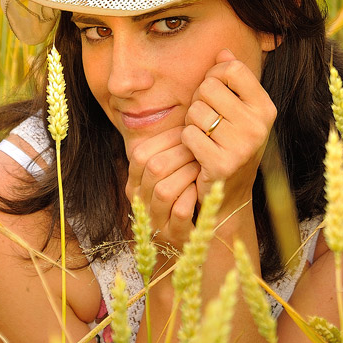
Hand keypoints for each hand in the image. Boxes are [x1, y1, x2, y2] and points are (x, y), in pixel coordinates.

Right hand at [125, 127, 199, 250]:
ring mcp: (155, 221)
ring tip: (202, 168)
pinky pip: (179, 212)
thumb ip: (171, 142)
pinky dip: (192, 198)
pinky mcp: (174, 235)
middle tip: (201, 150)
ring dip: (188, 175)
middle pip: (154, 168)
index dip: (167, 140)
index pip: (141, 153)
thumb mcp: (176, 164)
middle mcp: (140, 201)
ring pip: (165, 190)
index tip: (190, 133)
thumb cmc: (193, 185)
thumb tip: (185, 107)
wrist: (207, 224)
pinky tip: (201, 190)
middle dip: (181, 155)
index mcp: (135, 180)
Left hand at [181, 49, 276, 214]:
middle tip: (207, 121)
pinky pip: (189, 134)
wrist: (229, 195)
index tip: (214, 92)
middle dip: (199, 102)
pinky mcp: (222, 164)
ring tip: (204, 136)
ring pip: (195, 111)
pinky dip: (187, 142)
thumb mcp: (239, 111)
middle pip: (208, 88)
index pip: (232, 68)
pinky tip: (198, 152)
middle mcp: (259, 126)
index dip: (215, 75)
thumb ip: (232, 81)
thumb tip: (222, 52)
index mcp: (266, 108)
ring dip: (191, 123)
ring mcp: (242, 146)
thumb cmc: (231, 145)